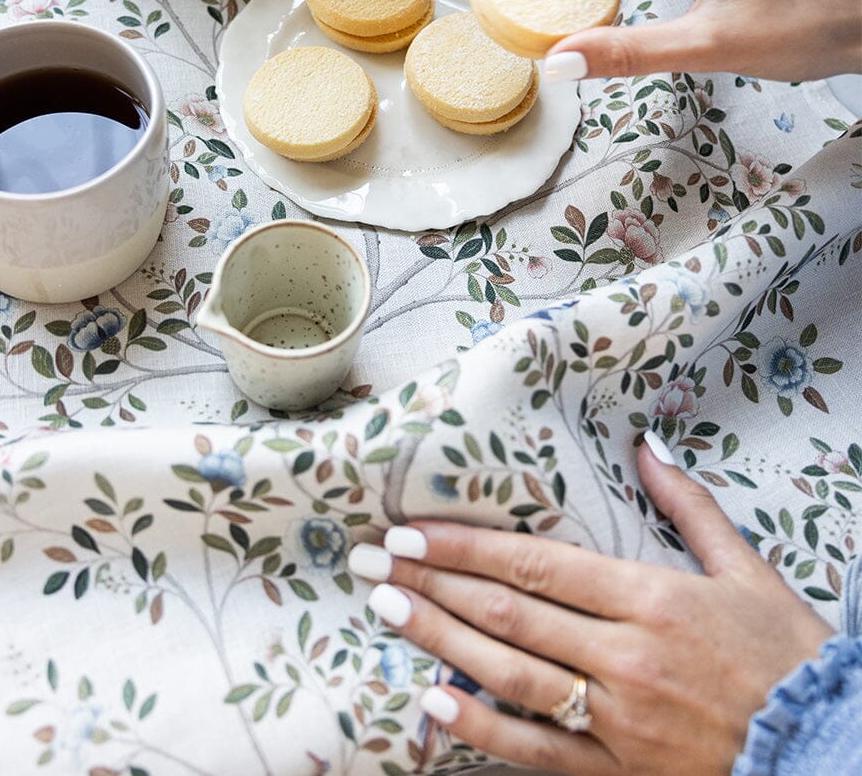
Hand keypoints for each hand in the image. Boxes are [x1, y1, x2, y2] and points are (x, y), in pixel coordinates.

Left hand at [347, 438, 830, 774]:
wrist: (829, 751)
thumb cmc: (787, 657)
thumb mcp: (747, 570)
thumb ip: (690, 506)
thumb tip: (650, 445)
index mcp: (651, 599)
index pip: (536, 566)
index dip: (465, 547)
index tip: (412, 530)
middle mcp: (624, 657)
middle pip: (508, 613)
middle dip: (433, 583)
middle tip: (373, 562)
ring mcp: (618, 721)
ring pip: (510, 674)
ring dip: (440, 639)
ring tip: (388, 609)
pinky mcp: (620, 772)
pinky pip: (538, 751)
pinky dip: (483, 726)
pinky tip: (435, 698)